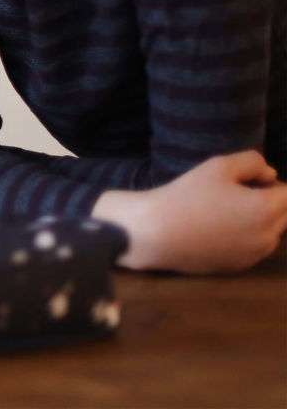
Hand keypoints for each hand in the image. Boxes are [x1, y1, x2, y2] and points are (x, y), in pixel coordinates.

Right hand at [93, 150, 286, 273]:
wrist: (155, 233)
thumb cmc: (186, 195)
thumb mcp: (218, 165)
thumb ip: (253, 162)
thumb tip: (271, 174)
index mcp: (268, 209)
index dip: (272, 183)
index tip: (249, 180)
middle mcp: (269, 237)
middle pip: (284, 214)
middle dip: (269, 201)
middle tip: (236, 193)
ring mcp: (254, 256)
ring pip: (271, 233)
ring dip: (260, 221)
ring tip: (227, 212)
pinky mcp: (239, 267)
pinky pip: (254, 249)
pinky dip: (245, 238)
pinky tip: (218, 230)